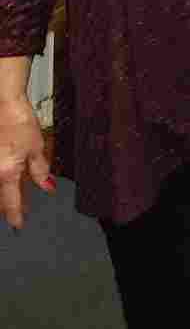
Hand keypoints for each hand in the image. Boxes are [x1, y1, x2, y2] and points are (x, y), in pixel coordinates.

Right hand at [0, 98, 53, 231]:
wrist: (4, 102)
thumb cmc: (19, 122)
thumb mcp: (36, 148)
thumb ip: (40, 171)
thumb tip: (47, 188)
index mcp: (6, 173)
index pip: (11, 203)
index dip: (16, 217)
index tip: (19, 226)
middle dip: (6, 206)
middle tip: (16, 212)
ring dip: (3, 193)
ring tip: (11, 195)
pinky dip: (1, 179)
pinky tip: (6, 177)